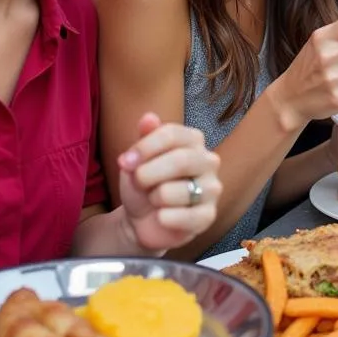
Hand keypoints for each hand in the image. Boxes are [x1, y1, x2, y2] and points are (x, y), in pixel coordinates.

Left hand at [117, 113, 222, 252]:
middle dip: (147, 174)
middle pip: (180, 160)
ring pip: (173, 191)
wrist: (144, 219)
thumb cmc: (145, 183)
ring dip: (153, 198)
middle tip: (137, 182)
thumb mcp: (139, 158)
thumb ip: (145, 137)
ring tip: (155, 200)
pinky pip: (183, 217)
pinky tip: (161, 217)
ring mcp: (212, 189)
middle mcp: (209, 161)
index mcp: (194, 141)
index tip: (125, 161)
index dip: (145, 147)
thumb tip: (149, 117)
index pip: (171, 134)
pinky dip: (163, 218)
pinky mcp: (208, 216)